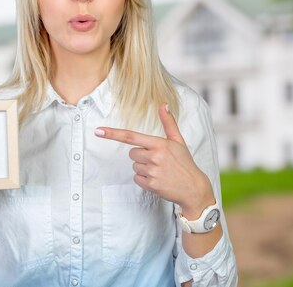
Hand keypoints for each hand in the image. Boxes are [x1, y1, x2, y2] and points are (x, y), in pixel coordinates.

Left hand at [95, 103, 214, 217]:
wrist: (194, 188)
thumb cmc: (184, 163)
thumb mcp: (178, 141)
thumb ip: (168, 122)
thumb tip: (164, 104)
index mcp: (159, 144)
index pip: (131, 137)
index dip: (113, 133)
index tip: (98, 131)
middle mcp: (154, 157)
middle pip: (132, 153)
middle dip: (141, 156)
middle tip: (157, 160)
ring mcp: (152, 171)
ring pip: (134, 166)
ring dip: (143, 168)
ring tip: (160, 170)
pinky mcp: (151, 184)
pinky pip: (137, 178)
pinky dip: (144, 180)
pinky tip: (157, 179)